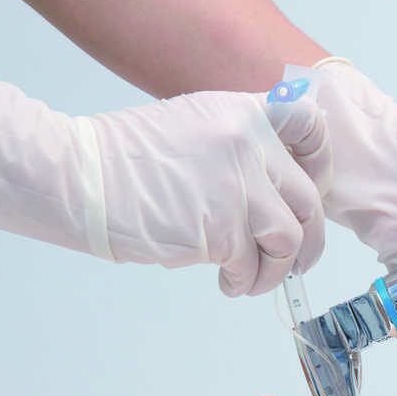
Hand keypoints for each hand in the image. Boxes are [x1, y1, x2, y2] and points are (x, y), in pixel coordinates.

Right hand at [0, 56, 324, 295]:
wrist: (77, 178)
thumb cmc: (126, 162)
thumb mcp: (193, 127)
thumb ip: (239, 146)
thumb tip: (276, 189)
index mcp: (243, 112)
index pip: (311, 125)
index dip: (319, 164)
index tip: (308, 193)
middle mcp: (250, 143)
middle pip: (308, 199)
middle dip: (306, 239)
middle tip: (291, 260)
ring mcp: (240, 186)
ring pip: (290, 239)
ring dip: (275, 269)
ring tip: (251, 279)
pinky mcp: (224, 229)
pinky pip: (255, 265)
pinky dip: (246, 281)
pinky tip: (227, 282)